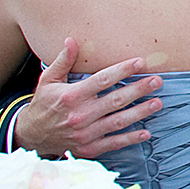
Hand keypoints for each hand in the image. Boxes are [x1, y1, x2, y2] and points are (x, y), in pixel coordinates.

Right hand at [12, 37, 160, 157]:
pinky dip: (130, 139)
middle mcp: (80, 115)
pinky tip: (146, 133)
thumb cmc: (43, 104)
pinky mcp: (89, 148)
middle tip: (157, 81)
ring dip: (140, 112)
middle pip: (115, 100)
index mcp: (71, 96)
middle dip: (138, 90)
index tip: (140, 62)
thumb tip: (71, 41)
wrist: (32, 135)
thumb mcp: (48, 80)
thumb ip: (62, 61)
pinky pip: (113, 143)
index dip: (122, 71)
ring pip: (118, 121)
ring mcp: (85, 133)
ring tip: (157, 103)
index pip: (102, 81)